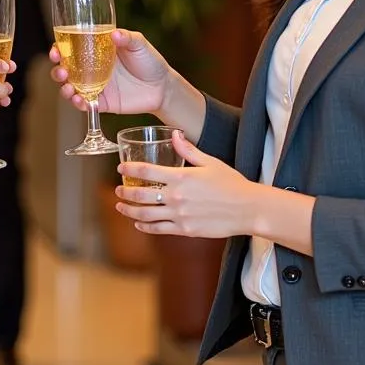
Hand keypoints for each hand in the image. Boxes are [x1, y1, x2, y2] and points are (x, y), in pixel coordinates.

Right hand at [49, 29, 170, 115]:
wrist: (163, 87)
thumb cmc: (150, 61)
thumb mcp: (139, 44)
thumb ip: (127, 38)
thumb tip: (114, 34)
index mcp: (96, 51)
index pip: (71, 49)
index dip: (59, 49)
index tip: (56, 50)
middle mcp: (91, 69)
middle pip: (65, 69)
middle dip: (57, 70)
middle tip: (61, 69)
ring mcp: (95, 86)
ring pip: (71, 87)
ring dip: (64, 87)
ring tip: (68, 87)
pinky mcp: (102, 103)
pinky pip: (85, 104)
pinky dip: (78, 103)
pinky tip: (79, 100)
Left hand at [114, 130, 253, 238]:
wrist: (247, 208)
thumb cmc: (230, 183)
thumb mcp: (209, 162)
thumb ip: (188, 150)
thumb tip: (175, 134)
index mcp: (181, 177)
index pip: (146, 172)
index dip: (129, 169)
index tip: (120, 168)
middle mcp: (176, 197)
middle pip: (140, 195)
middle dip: (125, 192)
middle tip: (117, 190)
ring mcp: (179, 216)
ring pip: (146, 215)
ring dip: (129, 211)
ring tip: (121, 208)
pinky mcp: (185, 230)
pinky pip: (159, 229)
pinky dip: (145, 227)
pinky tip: (139, 224)